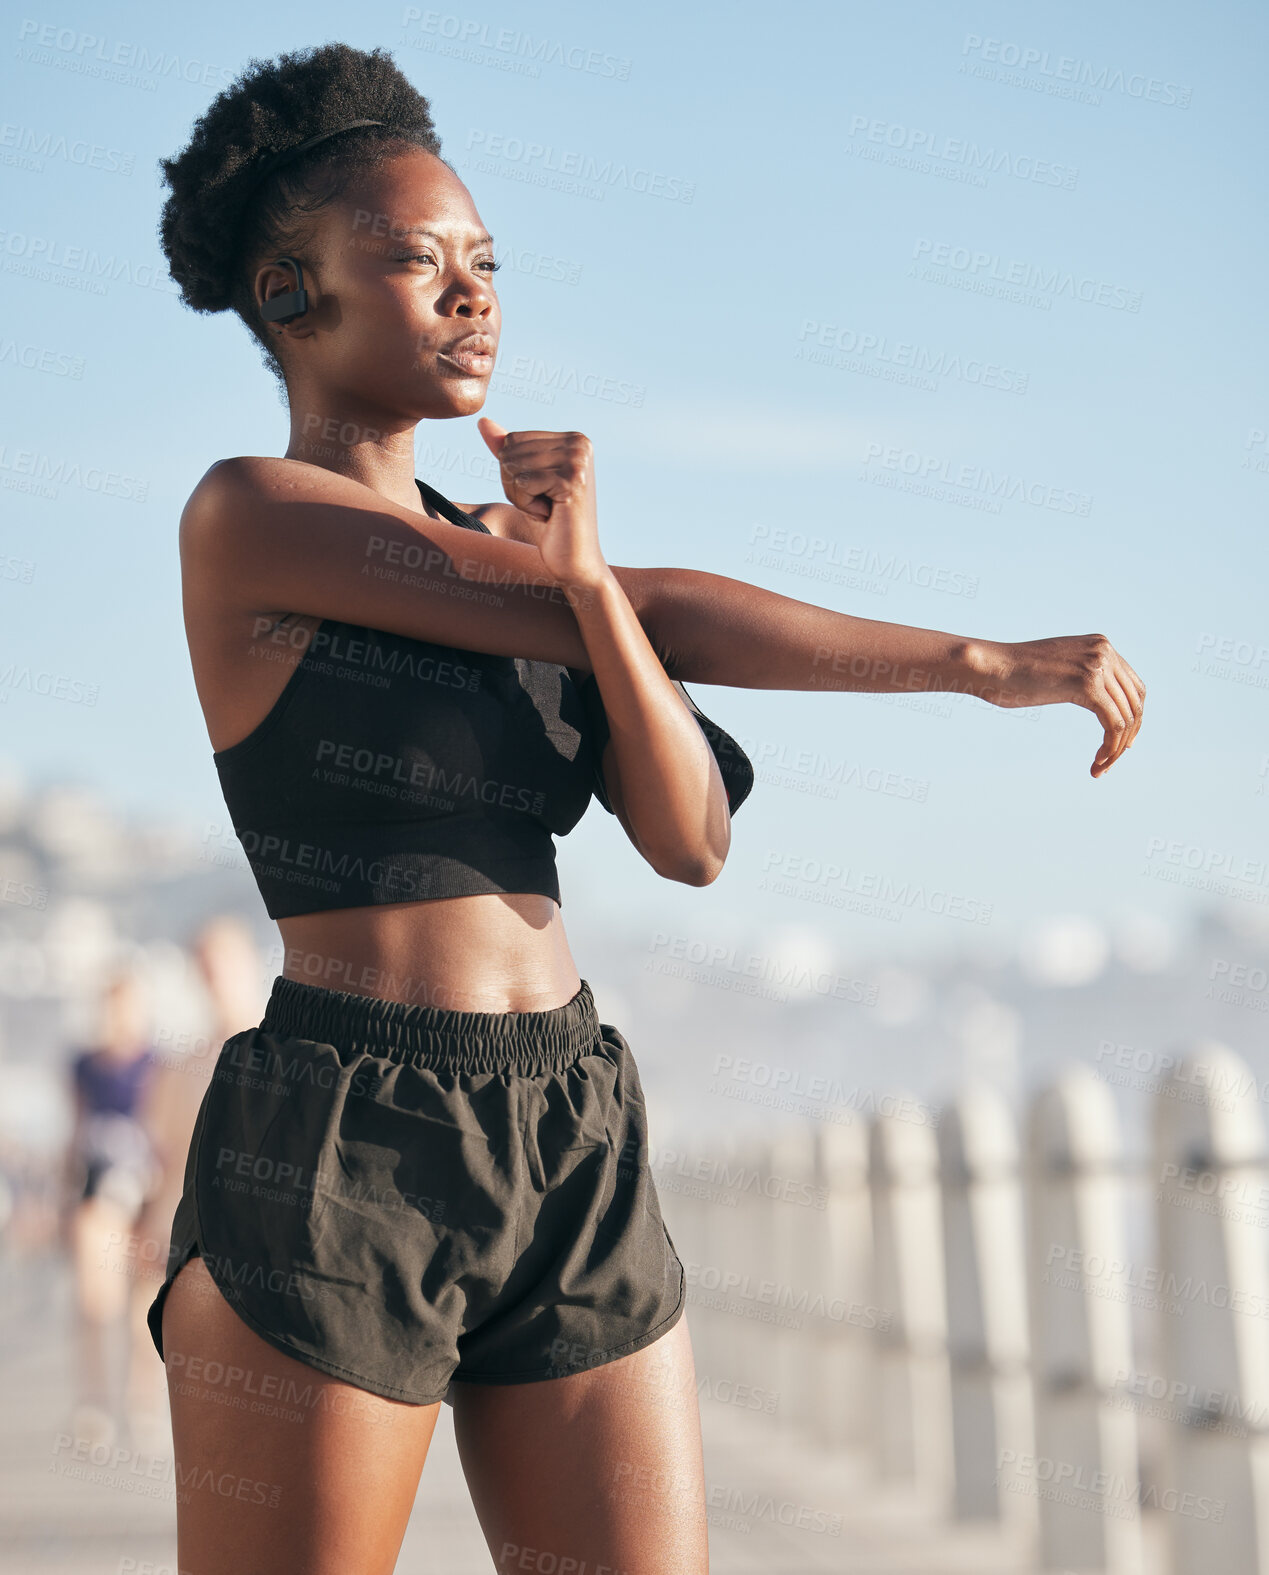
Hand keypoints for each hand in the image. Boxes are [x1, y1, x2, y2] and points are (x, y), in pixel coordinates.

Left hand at [476, 418, 607, 594]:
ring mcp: (578, 460)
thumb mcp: (524, 481)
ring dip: (521, 496)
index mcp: (572, 438)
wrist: (575, 561)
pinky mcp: (572, 480)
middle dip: (515, 485)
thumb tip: (482, 421)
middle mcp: (579, 443)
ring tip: (547, 510)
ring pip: (513, 467)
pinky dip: (527, 505)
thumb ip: (507, 451)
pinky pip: (522, 483)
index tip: (542, 493)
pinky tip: (550, 515)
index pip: (513, 440)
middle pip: (511, 451)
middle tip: (543, 504)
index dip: (514, 473)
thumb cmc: (549, 523)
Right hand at [967, 634, 1145, 778]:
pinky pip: (1113, 724)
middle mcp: (1105, 651)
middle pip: (1136, 702)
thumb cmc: (1013, 674)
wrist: (991, 666)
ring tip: (1100, 767)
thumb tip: (1095, 697)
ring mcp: (1098, 666)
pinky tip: (1096, 762)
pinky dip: (1109, 748)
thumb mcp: (1057, 670)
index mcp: (1101, 645)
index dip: (1133, 718)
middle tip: (1111, 760)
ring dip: (1117, 748)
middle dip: (1128, 736)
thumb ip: (1080, 676)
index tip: (1122, 743)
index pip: (1134, 687)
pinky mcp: (1088, 685)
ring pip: (1126, 717)